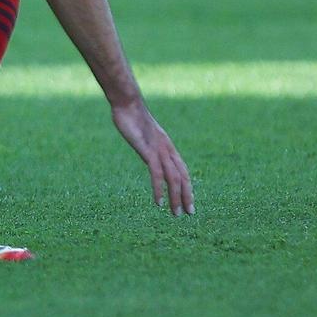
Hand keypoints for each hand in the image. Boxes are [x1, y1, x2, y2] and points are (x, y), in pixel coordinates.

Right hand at [110, 99, 193, 215]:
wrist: (128, 103)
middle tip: (189, 213)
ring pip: (173, 179)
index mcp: (167, 146)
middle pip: (183, 177)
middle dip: (187, 196)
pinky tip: (159, 202)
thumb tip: (146, 147)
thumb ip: (147, 142)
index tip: (188, 201)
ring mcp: (160, 151)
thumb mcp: (143, 132)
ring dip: (176, 198)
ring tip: (176, 213)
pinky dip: (160, 190)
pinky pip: (157, 174)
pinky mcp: (149, 151)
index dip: (187, 186)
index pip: (182, 170)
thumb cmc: (131, 115)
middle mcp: (168, 150)